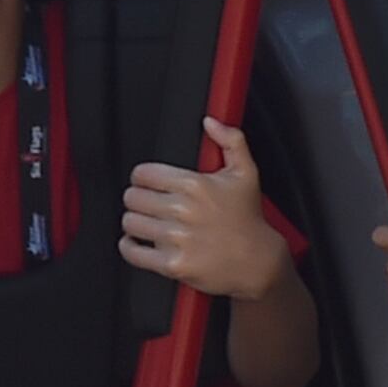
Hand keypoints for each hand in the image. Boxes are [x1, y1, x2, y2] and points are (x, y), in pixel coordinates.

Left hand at [121, 121, 288, 301]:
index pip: (143, 174)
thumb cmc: (249, 220)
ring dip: (134, 223)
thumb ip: (231, 141)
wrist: (258, 263)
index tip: (147, 184)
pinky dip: (129, 247)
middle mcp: (183, 210)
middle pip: (133, 198)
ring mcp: (177, 238)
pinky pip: (133, 252)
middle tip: (147, 205)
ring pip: (130, 223)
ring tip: (145, 223)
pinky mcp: (172, 264)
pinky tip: (137, 243)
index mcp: (195, 185)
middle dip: (137, 200)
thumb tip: (211, 122)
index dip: (142, 178)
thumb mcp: (247, 173)